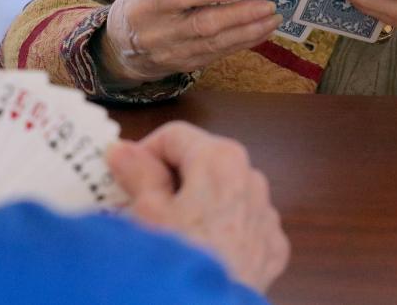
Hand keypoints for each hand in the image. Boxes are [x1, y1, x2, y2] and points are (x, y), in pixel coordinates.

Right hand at [101, 0, 280, 82]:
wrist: (120, 47)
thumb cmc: (141, 4)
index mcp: (145, 5)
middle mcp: (159, 33)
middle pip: (203, 25)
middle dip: (240, 15)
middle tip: (268, 4)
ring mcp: (173, 54)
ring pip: (215, 44)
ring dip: (249, 31)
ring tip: (273, 18)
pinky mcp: (186, 66)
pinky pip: (219, 55)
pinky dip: (243, 42)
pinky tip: (262, 32)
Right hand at [107, 122, 289, 292]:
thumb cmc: (177, 260)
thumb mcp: (145, 212)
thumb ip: (136, 172)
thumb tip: (123, 149)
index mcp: (221, 158)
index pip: (174, 136)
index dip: (145, 153)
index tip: (125, 177)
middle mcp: (252, 177)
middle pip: (203, 161)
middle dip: (172, 179)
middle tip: (142, 206)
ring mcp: (267, 215)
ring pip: (225, 194)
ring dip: (199, 204)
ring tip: (171, 234)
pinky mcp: (273, 248)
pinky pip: (243, 227)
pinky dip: (223, 233)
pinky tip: (202, 252)